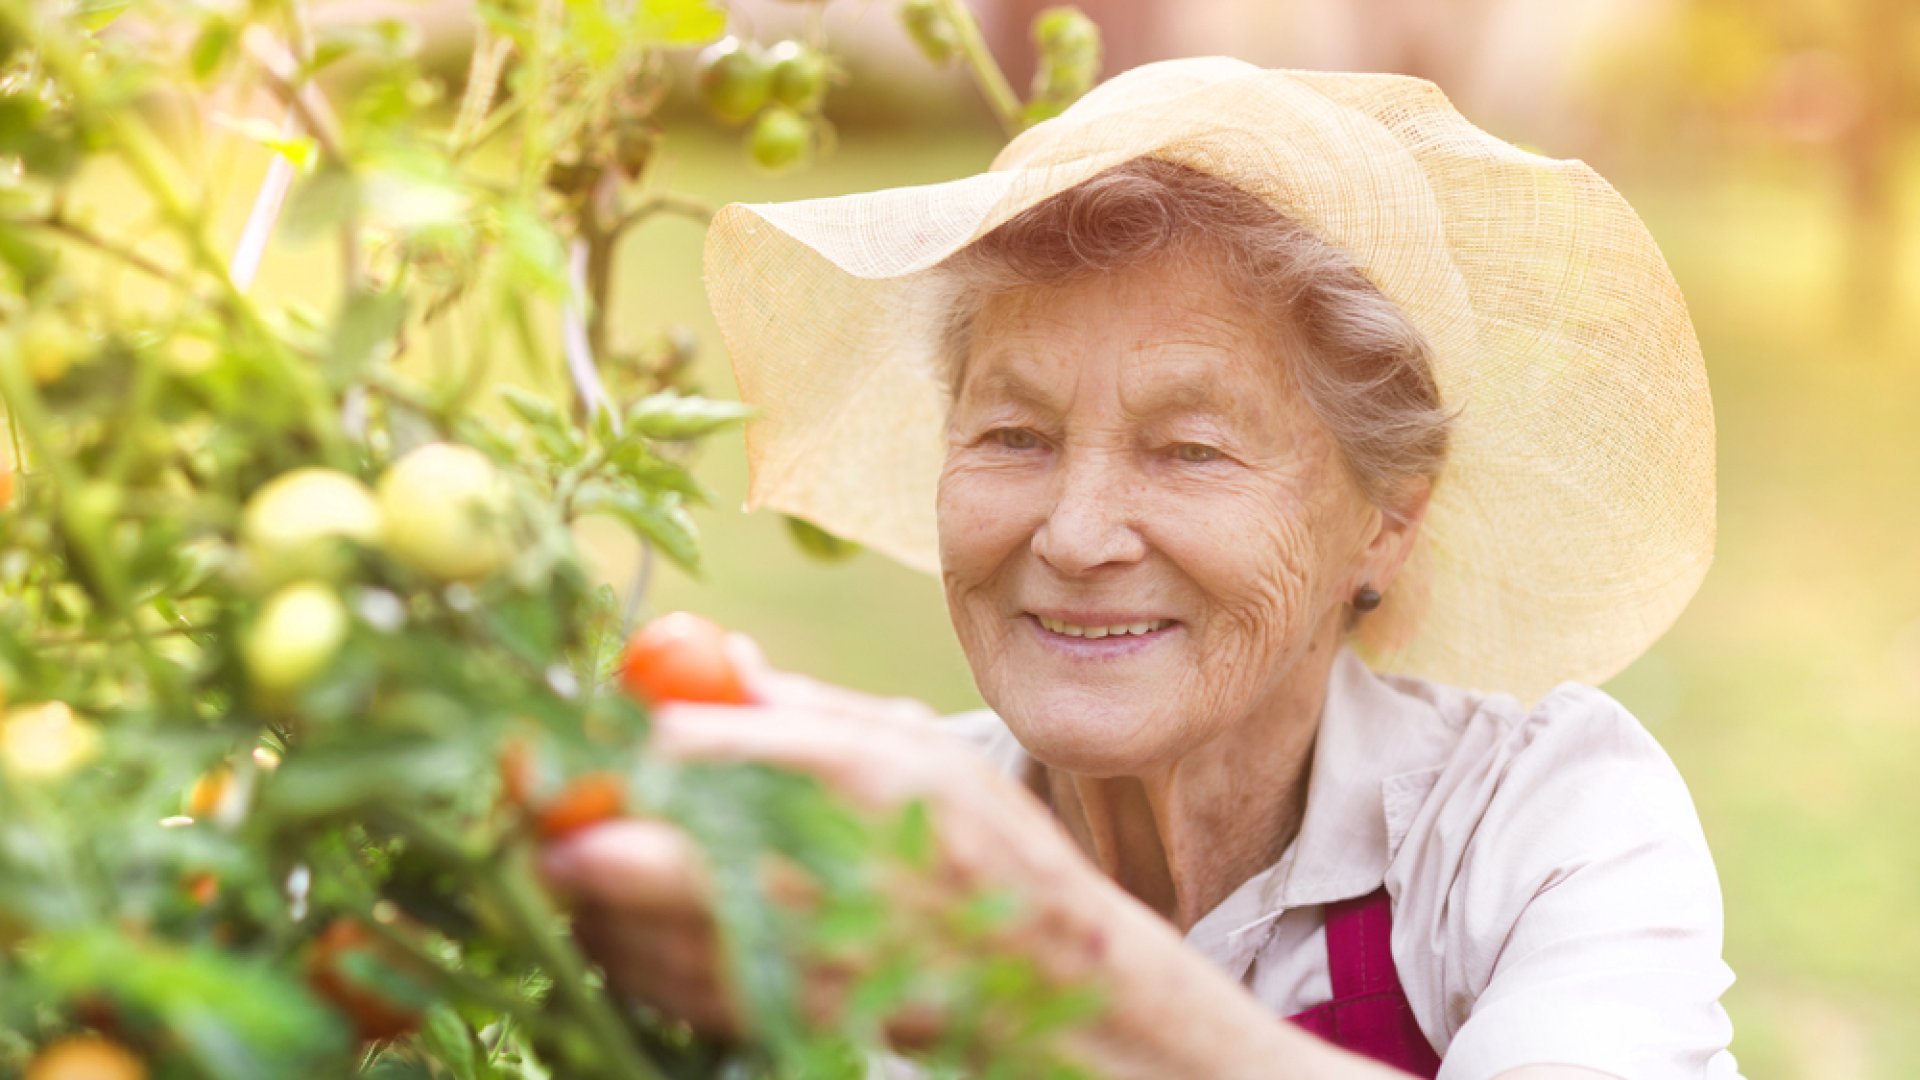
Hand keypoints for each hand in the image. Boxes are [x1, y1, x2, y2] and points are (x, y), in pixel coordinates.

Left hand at [536, 662, 1114, 1043]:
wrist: (1039, 978)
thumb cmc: (976, 841)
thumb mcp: (914, 744)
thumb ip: (807, 706)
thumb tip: (715, 663)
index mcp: (842, 778)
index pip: (680, 750)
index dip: (598, 737)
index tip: (551, 726)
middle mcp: (802, 868)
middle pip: (619, 851)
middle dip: (553, 822)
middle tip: (530, 796)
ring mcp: (779, 955)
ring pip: (615, 926)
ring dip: (577, 887)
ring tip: (576, 848)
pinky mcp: (764, 1014)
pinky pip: (649, 980)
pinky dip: (617, 942)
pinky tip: (625, 911)